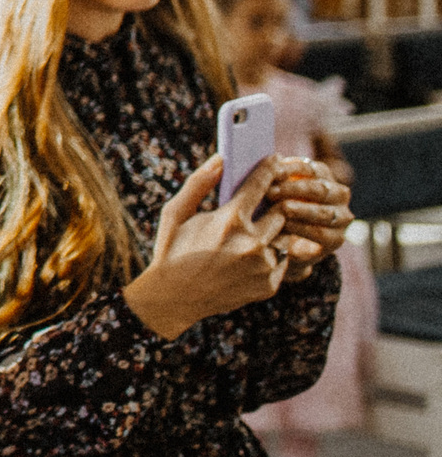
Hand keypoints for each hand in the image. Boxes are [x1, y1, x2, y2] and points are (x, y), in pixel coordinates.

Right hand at [123, 153, 285, 339]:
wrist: (173, 298)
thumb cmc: (171, 249)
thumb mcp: (175, 212)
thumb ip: (199, 183)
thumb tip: (220, 158)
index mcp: (230, 220)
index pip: (260, 185)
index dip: (269, 169)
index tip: (274, 160)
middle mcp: (253, 242)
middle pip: (282, 210)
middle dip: (277, 201)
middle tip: (273, 195)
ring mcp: (264, 266)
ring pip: (285, 236)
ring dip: (276, 229)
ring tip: (262, 227)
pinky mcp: (269, 285)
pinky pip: (282, 261)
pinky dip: (272, 254)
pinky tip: (254, 254)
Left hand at [263, 157, 351, 267]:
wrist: (278, 245)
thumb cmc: (268, 210)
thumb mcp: (265, 191)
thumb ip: (261, 176)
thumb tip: (227, 159)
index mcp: (322, 176)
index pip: (312, 168)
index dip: (292, 168)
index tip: (271, 170)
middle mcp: (338, 194)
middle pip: (321, 189)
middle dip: (295, 189)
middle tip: (270, 192)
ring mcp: (341, 217)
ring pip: (325, 212)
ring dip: (301, 209)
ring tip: (281, 209)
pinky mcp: (336, 239)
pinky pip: (323, 233)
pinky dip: (303, 228)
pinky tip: (285, 226)